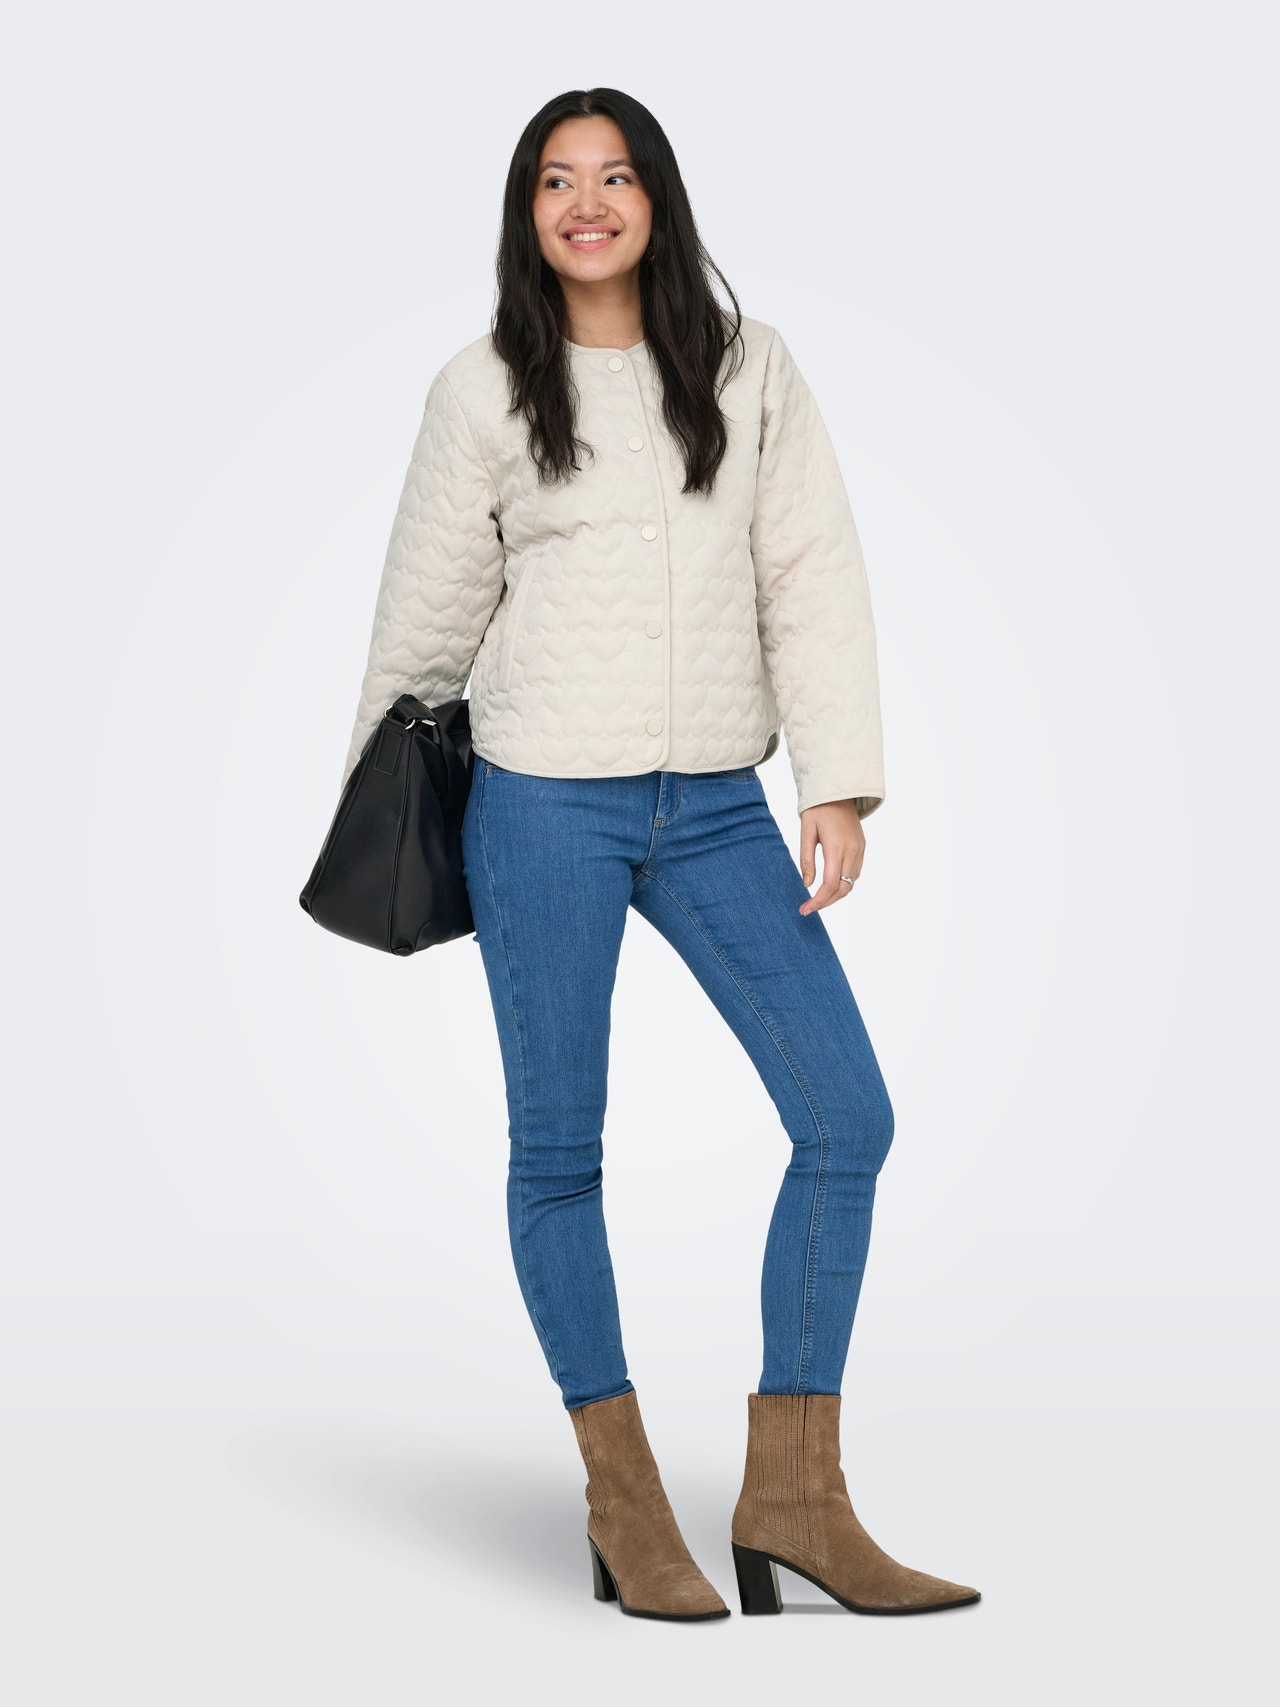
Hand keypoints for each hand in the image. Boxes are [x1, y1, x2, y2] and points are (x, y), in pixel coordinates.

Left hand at [798, 799, 864, 914]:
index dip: (818, 901)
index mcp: (837, 847)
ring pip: (851, 883)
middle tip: (809, 908)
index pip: (830, 884)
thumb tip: (807, 884)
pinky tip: (830, 886)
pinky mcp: (862, 847)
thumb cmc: (818, 809)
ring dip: (836, 895)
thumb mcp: (806, 832)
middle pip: (843, 888)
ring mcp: (860, 849)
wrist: (838, 791)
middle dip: (826, 902)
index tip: (805, 910)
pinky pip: (855, 873)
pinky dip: (843, 884)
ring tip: (818, 900)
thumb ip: (806, 859)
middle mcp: (852, 850)